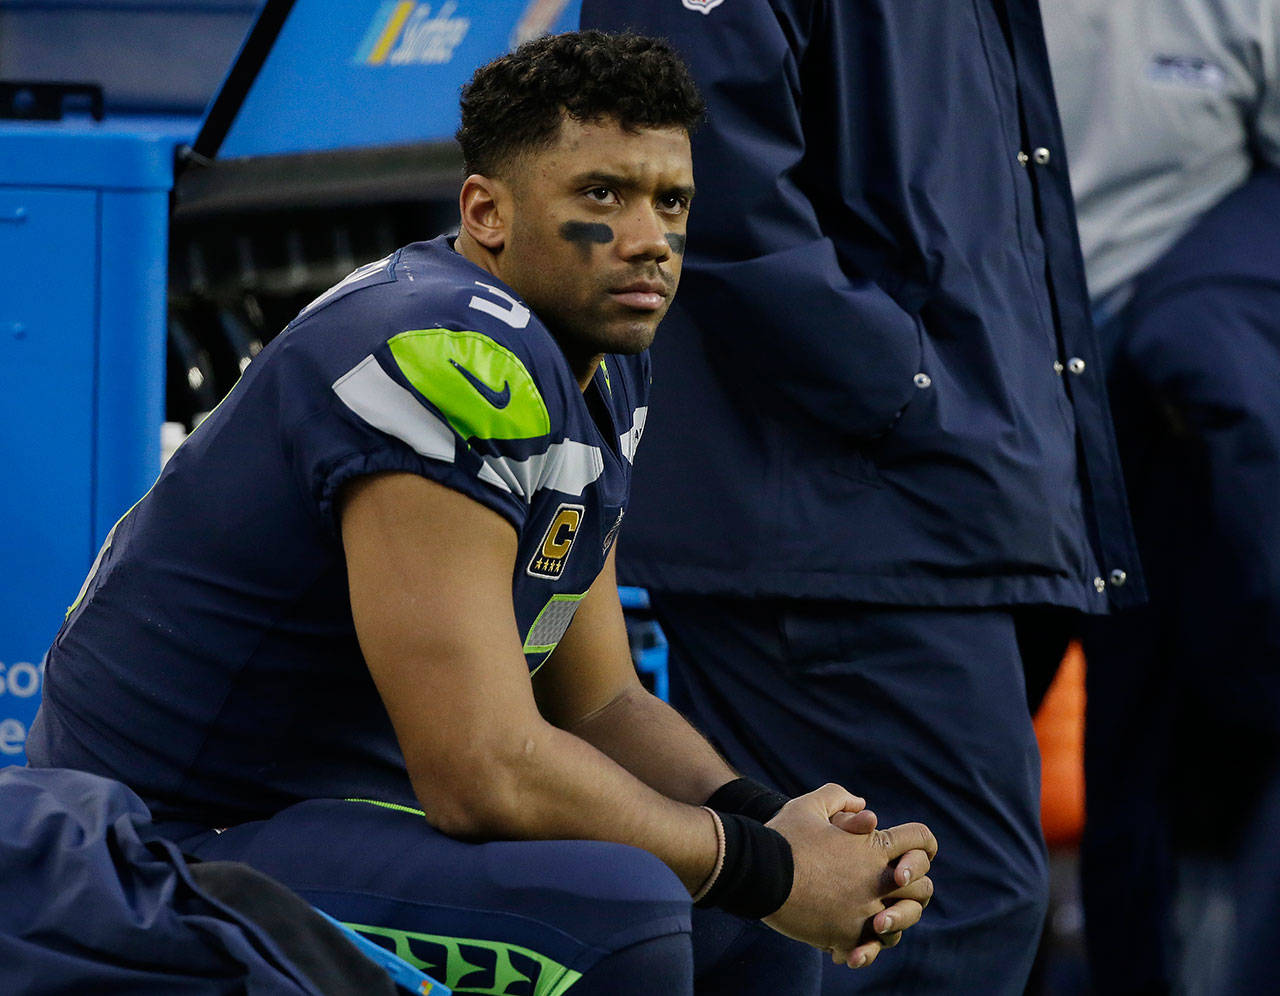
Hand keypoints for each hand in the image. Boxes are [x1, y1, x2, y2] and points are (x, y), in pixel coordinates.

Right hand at [763, 783, 936, 968]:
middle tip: (893, 887)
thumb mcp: (809, 805)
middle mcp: (877, 880)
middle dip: (912, 886)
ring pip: (902, 923)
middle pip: (922, 887)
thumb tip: (862, 806)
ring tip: (874, 919)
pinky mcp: (847, 935)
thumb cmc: (783, 836)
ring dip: (894, 921)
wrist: (757, 872)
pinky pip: (870, 947)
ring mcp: (865, 911)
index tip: (910, 852)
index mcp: (874, 846)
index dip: (922, 843)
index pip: (921, 840)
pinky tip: (848, 945)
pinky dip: (864, 947)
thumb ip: (838, 797)